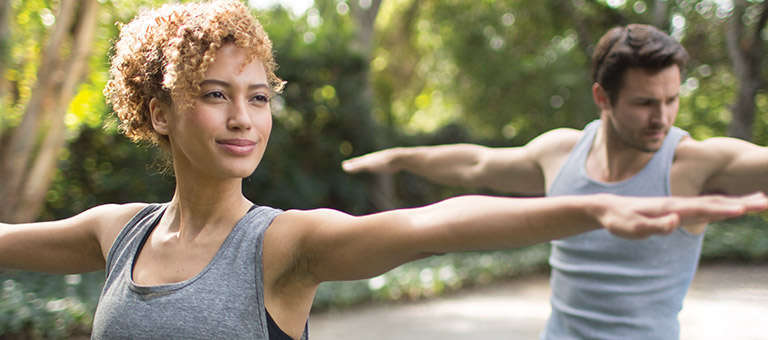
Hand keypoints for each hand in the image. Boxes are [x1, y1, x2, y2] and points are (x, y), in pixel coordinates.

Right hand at [342, 149, 399, 173]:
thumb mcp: (368, 165)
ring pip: (372, 162)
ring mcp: (380, 161)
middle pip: (362, 161)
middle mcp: (373, 158)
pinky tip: (380, 168)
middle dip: (356, 163)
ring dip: (367, 164)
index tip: (343, 164)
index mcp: (367, 159)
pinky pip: (380, 165)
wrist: (398, 158)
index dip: (350, 163)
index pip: (356, 161)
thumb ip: (357, 166)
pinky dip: (377, 167)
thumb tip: (344, 167)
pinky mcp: (388, 164)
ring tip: (364, 166)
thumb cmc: (382, 162)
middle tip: (350, 164)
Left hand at [597, 192, 767, 238]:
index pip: (703, 208)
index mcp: (672, 207)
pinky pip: (705, 207)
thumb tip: (676, 222)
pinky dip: (723, 206)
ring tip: (760, 200)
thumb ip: (655, 226)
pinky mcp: (677, 210)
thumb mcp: (633, 228)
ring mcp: (679, 206)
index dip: (724, 209)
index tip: (746, 208)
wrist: (607, 208)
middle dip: (742, 202)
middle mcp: (679, 204)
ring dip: (737, 201)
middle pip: (715, 202)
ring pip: (713, 203)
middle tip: (767, 201)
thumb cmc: (619, 220)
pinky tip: (734, 207)